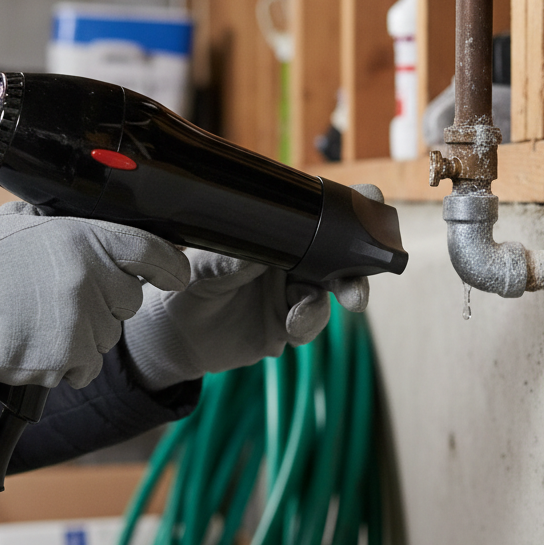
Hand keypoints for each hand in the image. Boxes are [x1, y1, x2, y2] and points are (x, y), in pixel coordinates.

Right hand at [0, 202, 189, 388]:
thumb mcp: (24, 219)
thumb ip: (64, 219)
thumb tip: (89, 215)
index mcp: (87, 239)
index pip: (154, 251)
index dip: (170, 266)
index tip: (175, 274)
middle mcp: (92, 281)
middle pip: (130, 299)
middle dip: (109, 299)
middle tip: (70, 294)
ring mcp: (82, 323)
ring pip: (109, 335)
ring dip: (88, 331)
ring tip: (44, 318)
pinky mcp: (66, 359)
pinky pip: (88, 365)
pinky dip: (71, 361)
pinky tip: (42, 343)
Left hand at [122, 193, 381, 391]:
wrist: (172, 337)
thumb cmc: (183, 286)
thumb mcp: (200, 267)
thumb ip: (227, 260)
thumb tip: (253, 254)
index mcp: (275, 229)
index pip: (318, 211)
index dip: (351, 207)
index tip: (371, 207)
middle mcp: (291, 255)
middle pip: (342, 251)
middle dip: (361, 262)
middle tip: (359, 282)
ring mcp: (292, 290)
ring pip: (331, 289)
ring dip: (334, 297)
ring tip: (313, 312)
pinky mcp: (287, 323)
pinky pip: (310, 320)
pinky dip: (307, 323)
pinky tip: (291, 327)